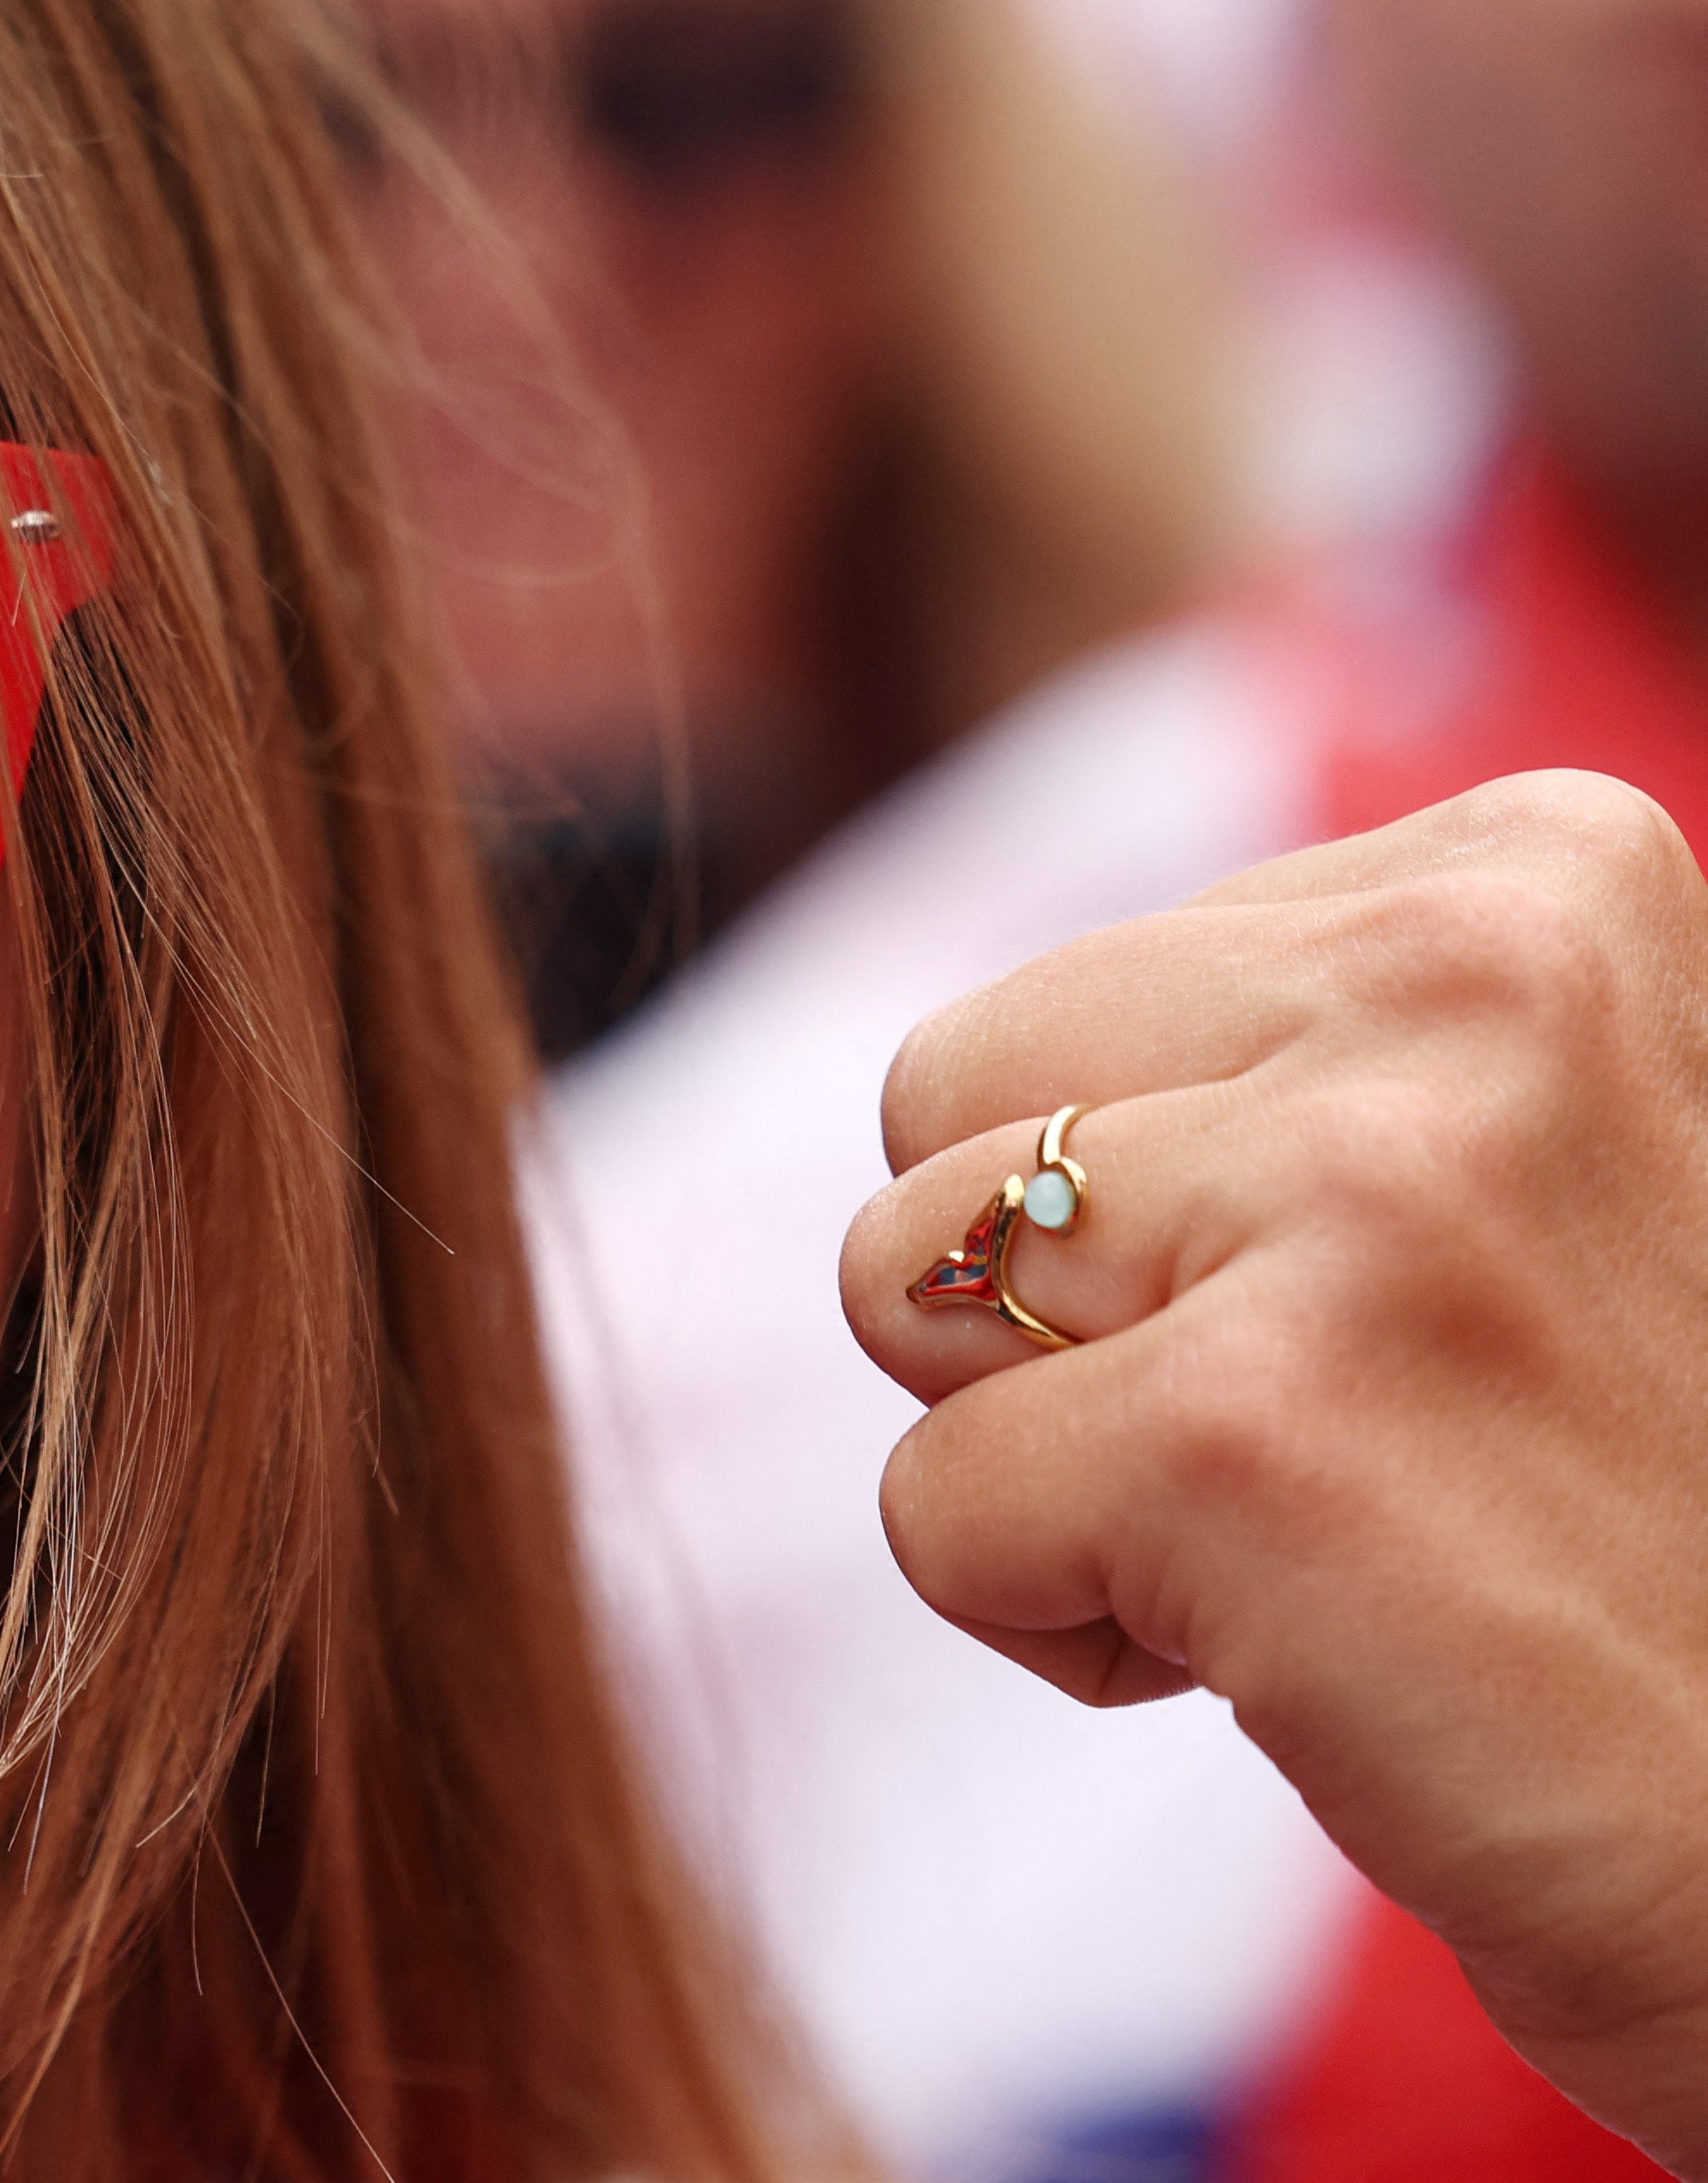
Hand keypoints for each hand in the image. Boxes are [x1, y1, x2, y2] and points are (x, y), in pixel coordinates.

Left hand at [843, 772, 1707, 2170]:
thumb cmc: (1653, 1526)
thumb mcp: (1527, 1157)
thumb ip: (1295, 1038)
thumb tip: (987, 1067)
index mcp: (1542, 876)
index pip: (1061, 1003)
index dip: (1170, 1208)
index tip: (1415, 1326)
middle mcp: (1469, 984)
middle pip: (941, 1102)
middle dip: (1058, 1303)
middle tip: (1337, 1437)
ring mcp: (1365, 1195)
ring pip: (900, 1285)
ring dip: (1056, 1457)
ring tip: (1337, 1532)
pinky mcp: (1251, 1434)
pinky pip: (930, 1508)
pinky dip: (1065, 1625)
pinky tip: (1321, 1656)